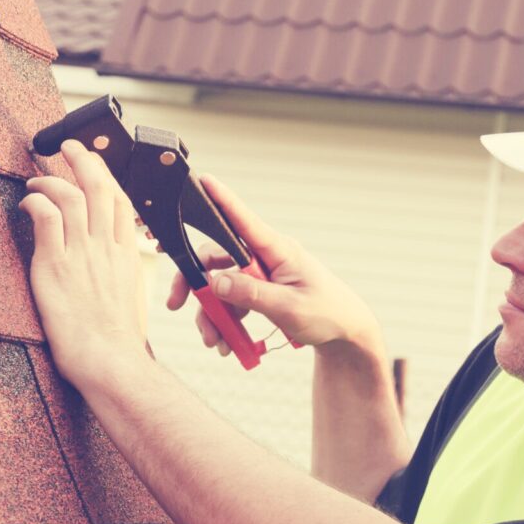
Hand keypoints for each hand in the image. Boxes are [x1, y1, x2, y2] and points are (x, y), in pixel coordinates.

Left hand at [20, 139, 148, 385]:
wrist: (111, 361)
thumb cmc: (117, 341)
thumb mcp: (128, 299)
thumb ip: (117, 275)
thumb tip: (106, 269)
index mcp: (128, 256)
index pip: (122, 202)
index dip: (109, 176)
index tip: (97, 164)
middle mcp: (107, 248)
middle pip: (100, 187)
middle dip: (84, 159)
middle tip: (69, 146)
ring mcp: (83, 254)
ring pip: (71, 195)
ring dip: (50, 180)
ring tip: (36, 181)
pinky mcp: (56, 264)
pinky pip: (45, 216)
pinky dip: (35, 201)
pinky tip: (27, 204)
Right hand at [166, 175, 380, 354]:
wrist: (346, 334)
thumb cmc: (327, 313)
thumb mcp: (289, 308)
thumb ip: (251, 294)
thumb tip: (214, 281)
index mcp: (278, 250)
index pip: (243, 220)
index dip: (221, 199)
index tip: (202, 180)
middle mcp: (266, 257)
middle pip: (216, 258)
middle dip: (196, 285)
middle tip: (177, 305)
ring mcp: (262, 274)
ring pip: (220, 286)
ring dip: (211, 315)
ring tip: (216, 343)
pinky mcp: (261, 291)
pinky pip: (231, 302)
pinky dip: (225, 322)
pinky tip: (228, 344)